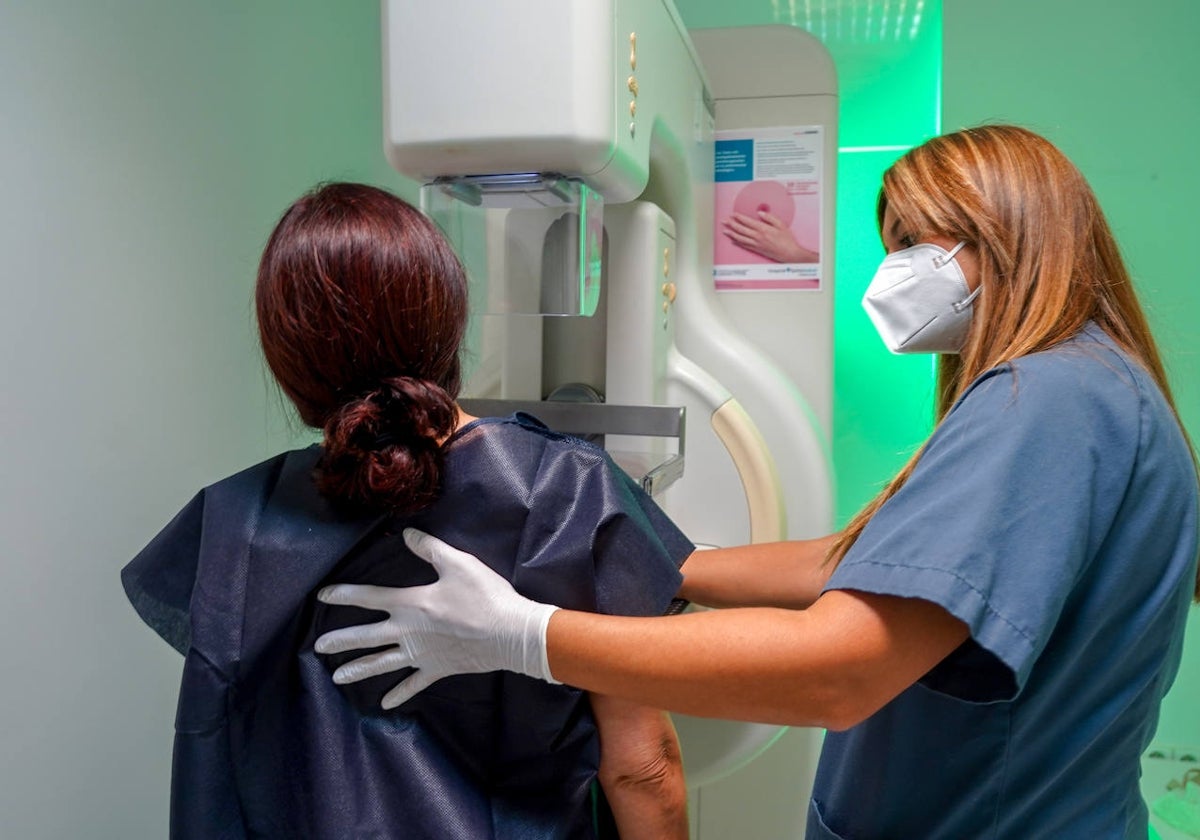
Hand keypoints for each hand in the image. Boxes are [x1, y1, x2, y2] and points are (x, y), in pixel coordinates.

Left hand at [315, 528, 559, 708]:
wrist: (510, 633)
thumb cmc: (484, 596)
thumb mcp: (458, 563)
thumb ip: (430, 548)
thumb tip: (406, 534)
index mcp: (411, 603)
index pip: (369, 597)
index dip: (344, 595)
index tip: (322, 596)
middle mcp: (408, 631)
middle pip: (366, 636)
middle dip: (341, 640)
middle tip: (318, 647)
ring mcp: (421, 654)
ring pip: (382, 663)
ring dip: (358, 669)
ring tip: (337, 677)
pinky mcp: (437, 669)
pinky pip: (413, 684)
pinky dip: (399, 693)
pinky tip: (384, 703)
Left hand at [722, 212, 818, 262]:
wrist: (789, 254)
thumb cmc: (787, 239)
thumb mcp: (781, 225)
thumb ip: (770, 217)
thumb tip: (760, 213)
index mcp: (763, 229)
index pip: (748, 222)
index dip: (739, 218)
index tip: (733, 214)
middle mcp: (758, 237)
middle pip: (741, 230)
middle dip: (731, 224)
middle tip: (725, 221)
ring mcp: (756, 244)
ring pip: (740, 238)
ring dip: (732, 234)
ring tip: (725, 230)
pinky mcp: (757, 250)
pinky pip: (744, 246)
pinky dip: (737, 243)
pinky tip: (733, 240)